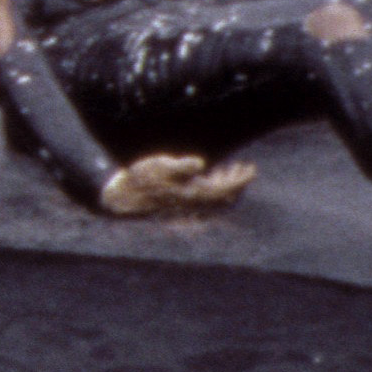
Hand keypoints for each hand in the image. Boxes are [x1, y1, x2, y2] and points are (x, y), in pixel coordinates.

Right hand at [97, 154, 255, 217]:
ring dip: (226, 186)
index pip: (225, 190)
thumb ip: (181, 166)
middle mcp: (192, 205)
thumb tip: (201, 164)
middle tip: (243, 166)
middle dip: (237, 183)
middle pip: (225, 199)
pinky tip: (208, 176)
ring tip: (227, 169)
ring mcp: (186, 207)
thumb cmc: (137, 179)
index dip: (241, 180)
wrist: (120, 197)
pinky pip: (205, 202)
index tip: (252, 168)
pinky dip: (213, 190)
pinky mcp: (179, 206)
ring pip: (216, 202)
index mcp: (191, 196)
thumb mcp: (158, 166)